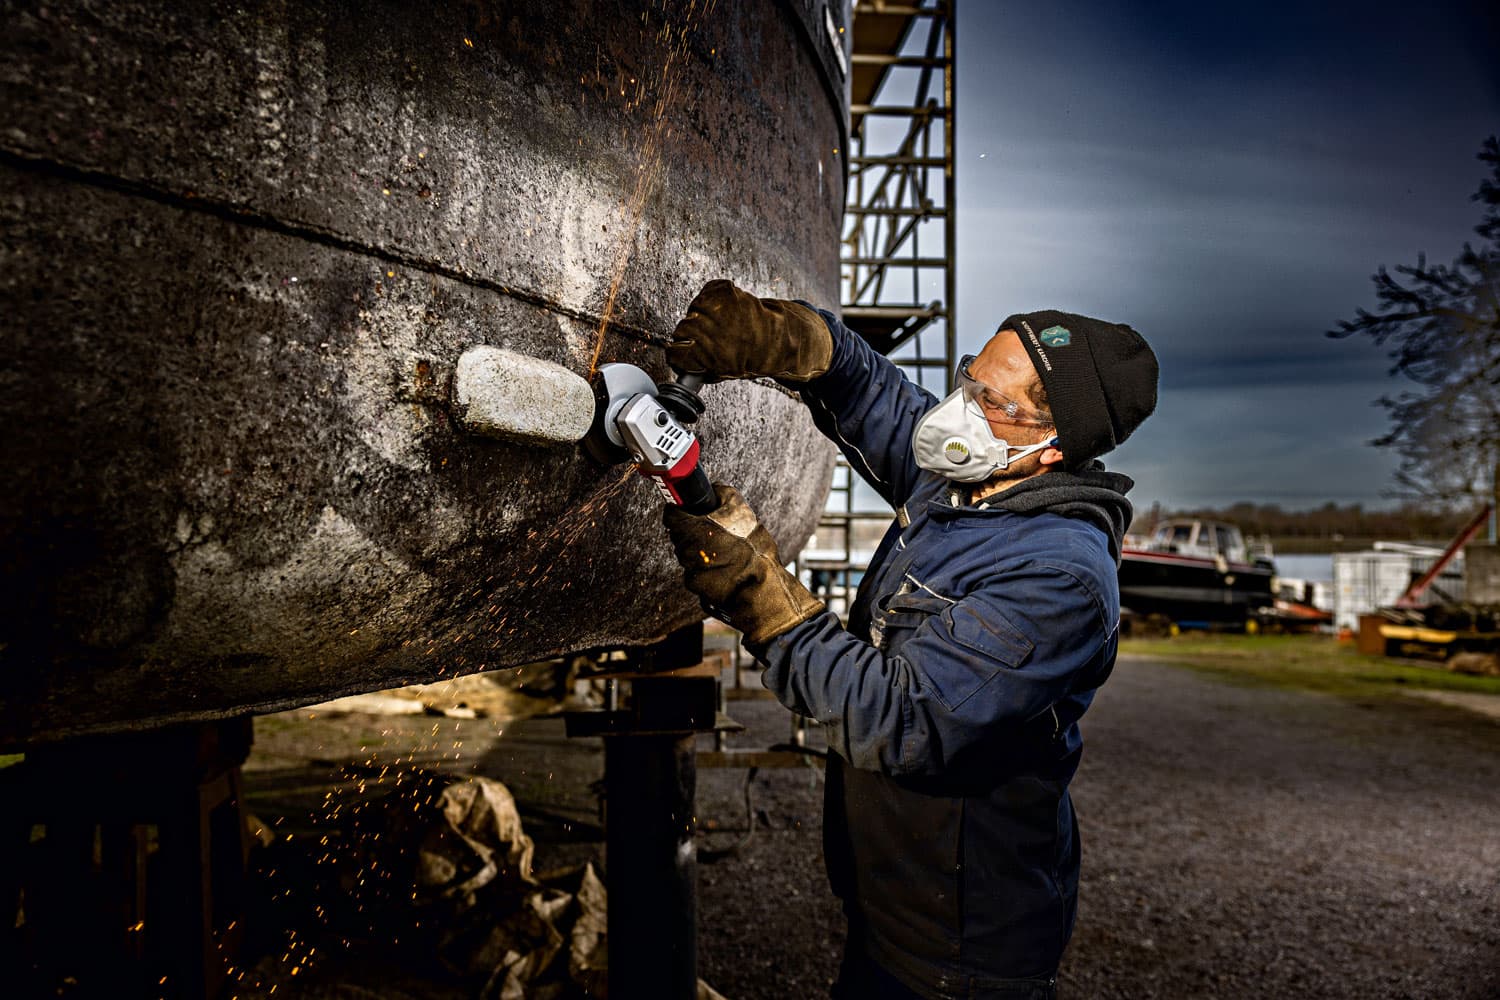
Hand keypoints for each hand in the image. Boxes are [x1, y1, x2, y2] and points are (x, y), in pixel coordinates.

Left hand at [662, 484, 824, 646]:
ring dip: (702, 551)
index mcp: (692, 528)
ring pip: (689, 554)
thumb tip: (714, 489)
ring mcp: (690, 569)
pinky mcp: (696, 586)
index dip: (679, 510)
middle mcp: (686, 549)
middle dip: (694, 532)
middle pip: (680, 535)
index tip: (687, 510)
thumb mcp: (742, 511)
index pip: (671, 514)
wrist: (760, 588)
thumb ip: (723, 494)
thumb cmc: (751, 550)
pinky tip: (725, 568)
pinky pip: (698, 572)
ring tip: (725, 552)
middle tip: (713, 531)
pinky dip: (708, 569)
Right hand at [667, 279, 832, 383]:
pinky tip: (724, 310)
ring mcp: (718, 307)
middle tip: (702, 338)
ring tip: (717, 323)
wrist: (779, 338)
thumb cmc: (753, 357)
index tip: (680, 354)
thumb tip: (683, 366)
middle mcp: (711, 329)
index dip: (677, 355)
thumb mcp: (724, 372)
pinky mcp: (725, 290)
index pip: (675, 352)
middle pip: (682, 328)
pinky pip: (708, 292)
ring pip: (693, 308)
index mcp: (708, 355)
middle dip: (689, 334)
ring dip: (700, 314)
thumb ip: (701, 368)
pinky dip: (712, 298)